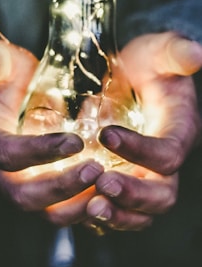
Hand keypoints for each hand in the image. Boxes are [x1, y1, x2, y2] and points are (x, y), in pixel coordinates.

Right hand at [0, 39, 102, 215]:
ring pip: (46, 212)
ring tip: (110, 187)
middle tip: (96, 170)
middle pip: (25, 195)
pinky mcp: (44, 192)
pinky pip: (64, 211)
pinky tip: (113, 196)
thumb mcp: (0, 65)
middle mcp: (0, 173)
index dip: (39, 151)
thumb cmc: (7, 81)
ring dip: (78, 205)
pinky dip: (88, 209)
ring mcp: (23, 186)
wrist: (10, 101)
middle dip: (61, 187)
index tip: (76, 141)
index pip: (7, 154)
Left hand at [83, 32, 201, 231]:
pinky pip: (118, 210)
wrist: (131, 77)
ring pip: (141, 212)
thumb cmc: (147, 64)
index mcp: (179, 131)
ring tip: (90, 208)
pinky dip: (101, 215)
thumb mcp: (160, 51)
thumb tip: (197, 53)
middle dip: (134, 195)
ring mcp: (145, 175)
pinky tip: (76, 208)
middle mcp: (165, 161)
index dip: (141, 150)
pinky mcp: (124, 180)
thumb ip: (176, 52)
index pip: (168, 154)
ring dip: (118, 215)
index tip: (106, 134)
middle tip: (102, 184)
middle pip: (162, 194)